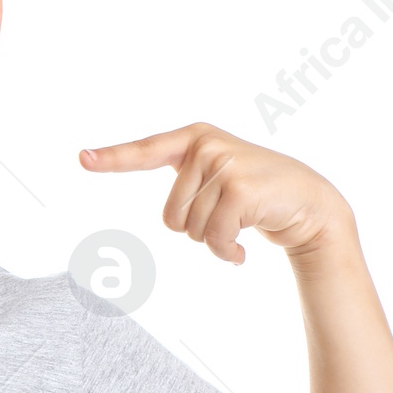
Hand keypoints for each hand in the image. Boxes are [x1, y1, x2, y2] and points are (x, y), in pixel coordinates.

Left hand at [79, 122, 346, 262]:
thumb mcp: (219, 181)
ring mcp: (224, 162)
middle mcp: (206, 145)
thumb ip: (189, 184)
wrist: (311, 205)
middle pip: (169, 216)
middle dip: (196, 230)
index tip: (81, 159)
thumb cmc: (257, 198)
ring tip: (241, 225)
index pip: (145, 151)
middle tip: (228, 218)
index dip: (112, 158)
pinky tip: (244, 248)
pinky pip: (212, 238)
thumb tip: (170, 214)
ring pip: (189, 230)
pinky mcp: (239, 187)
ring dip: (214, 242)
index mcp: (194, 139)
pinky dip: (227, 253)